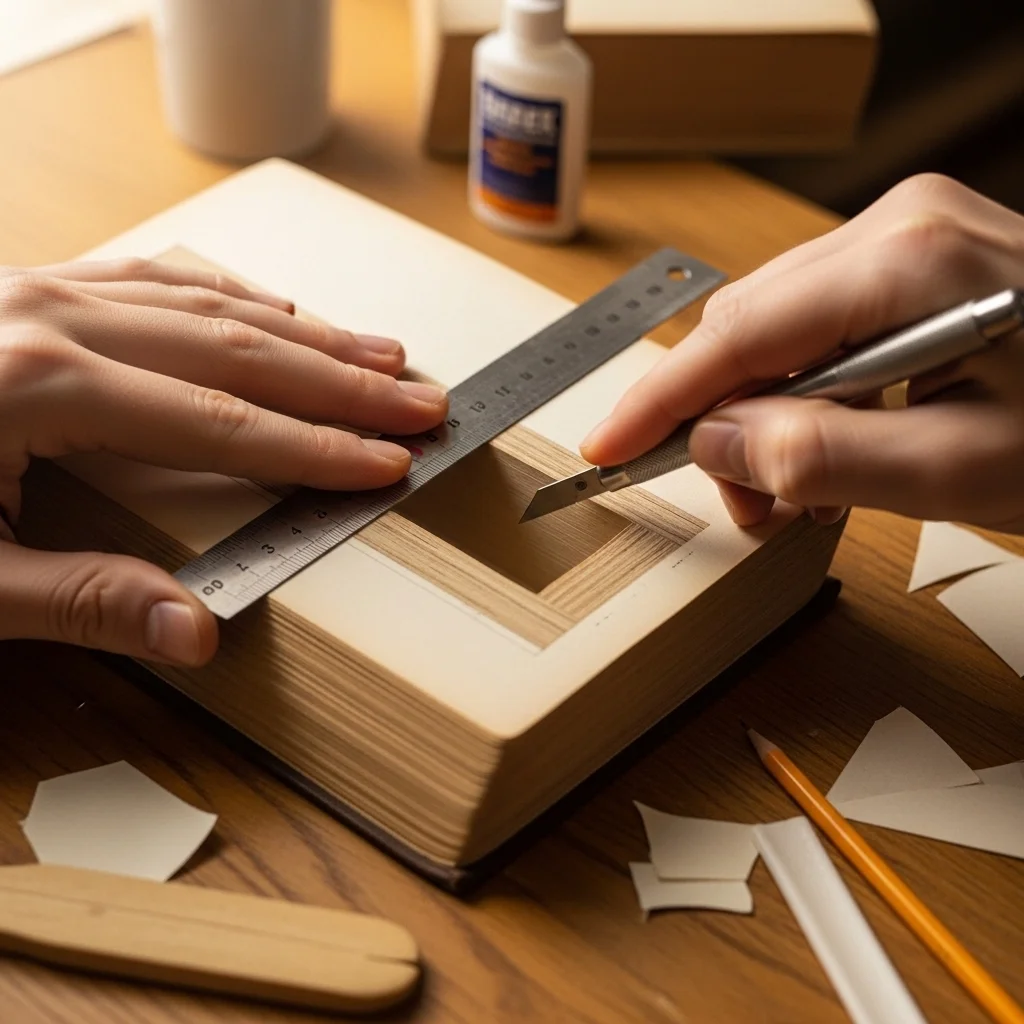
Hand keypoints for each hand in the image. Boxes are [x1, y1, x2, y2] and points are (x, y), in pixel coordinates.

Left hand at [0, 257, 446, 663]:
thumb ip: (80, 600)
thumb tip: (194, 632)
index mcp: (34, 384)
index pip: (217, 423)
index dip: (316, 448)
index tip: (389, 463)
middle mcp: (48, 318)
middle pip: (234, 349)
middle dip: (342, 383)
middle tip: (422, 402)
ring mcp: (38, 291)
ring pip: (204, 303)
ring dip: (303, 332)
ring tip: (378, 354)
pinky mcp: (29, 290)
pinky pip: (152, 278)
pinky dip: (229, 295)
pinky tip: (274, 306)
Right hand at [582, 174, 1023, 532]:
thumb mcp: (958, 471)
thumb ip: (821, 457)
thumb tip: (715, 446)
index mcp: (904, 263)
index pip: (734, 335)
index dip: (660, 402)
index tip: (606, 450)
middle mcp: (894, 228)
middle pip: (745, 329)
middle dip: (722, 424)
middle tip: (748, 507)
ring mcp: (904, 237)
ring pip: (771, 329)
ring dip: (760, 415)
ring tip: (796, 488)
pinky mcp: (911, 261)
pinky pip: (812, 324)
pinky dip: (800, 392)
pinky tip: (829, 440)